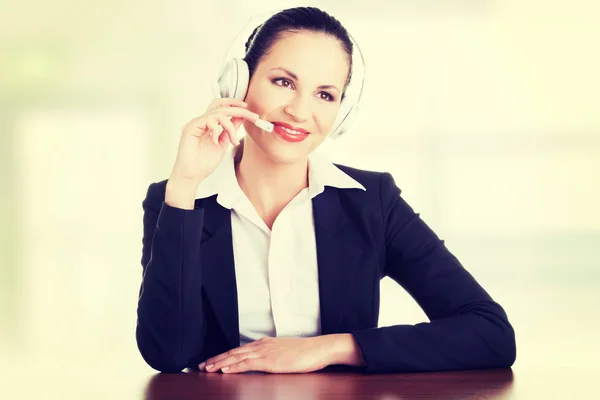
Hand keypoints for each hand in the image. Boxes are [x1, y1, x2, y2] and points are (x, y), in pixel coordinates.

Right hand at [169, 98, 257, 183]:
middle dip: (238, 110)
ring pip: (217, 113)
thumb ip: (229, 131)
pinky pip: (208, 120)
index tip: (249, 110)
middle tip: (252, 116)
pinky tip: (215, 141)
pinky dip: (216, 129)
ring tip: (233, 140)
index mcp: (208, 125)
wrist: (191, 176)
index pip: (221, 108)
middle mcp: (201, 122)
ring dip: (230, 125)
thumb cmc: (203, 164)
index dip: (234, 105)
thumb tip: (240, 119)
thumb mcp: (223, 144)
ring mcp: (196, 123)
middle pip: (221, 106)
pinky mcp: (191, 127)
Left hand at [198, 336, 331, 373]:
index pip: (240, 349)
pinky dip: (233, 366)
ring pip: (236, 357)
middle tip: (202, 365)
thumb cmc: (307, 353)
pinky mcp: (269, 361)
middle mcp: (262, 345)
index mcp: (265, 343)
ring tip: (207, 368)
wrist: (319, 349)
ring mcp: (265, 352)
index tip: (213, 360)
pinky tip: (224, 370)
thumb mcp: (286, 353)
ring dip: (220, 362)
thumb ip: (274, 356)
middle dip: (216, 358)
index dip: (224, 355)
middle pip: (234, 352)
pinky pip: (246, 364)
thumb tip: (267, 362)